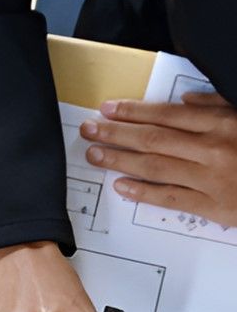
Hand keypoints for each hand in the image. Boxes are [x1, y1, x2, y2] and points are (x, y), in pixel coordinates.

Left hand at [82, 93, 236, 225]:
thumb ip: (217, 107)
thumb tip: (185, 104)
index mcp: (221, 124)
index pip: (166, 116)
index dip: (133, 112)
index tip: (108, 109)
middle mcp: (212, 150)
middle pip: (154, 140)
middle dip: (117, 134)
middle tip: (89, 130)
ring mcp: (210, 180)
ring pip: (156, 168)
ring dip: (121, 161)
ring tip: (95, 155)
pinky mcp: (212, 207)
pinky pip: (170, 198)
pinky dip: (143, 192)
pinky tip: (121, 186)